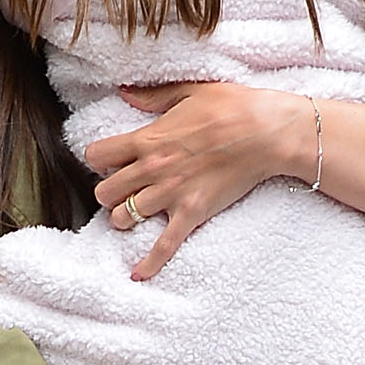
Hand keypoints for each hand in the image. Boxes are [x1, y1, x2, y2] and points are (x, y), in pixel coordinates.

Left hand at [81, 83, 309, 281]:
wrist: (267, 131)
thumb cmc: (233, 106)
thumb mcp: (189, 90)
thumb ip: (153, 97)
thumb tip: (125, 92)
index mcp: (148, 138)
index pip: (96, 155)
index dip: (98, 159)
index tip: (110, 160)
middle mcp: (152, 168)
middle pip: (104, 192)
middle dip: (109, 192)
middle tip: (123, 189)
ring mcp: (171, 193)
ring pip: (123, 218)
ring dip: (124, 218)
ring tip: (135, 213)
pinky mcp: (192, 213)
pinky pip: (164, 245)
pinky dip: (150, 262)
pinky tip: (138, 274)